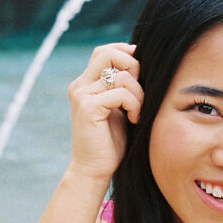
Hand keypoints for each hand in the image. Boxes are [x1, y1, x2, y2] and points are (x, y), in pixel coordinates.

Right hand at [67, 42, 142, 181]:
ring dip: (138, 94)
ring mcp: (81, 95)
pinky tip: (134, 119)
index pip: (104, 51)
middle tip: (140, 92)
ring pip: (121, 76)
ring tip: (138, 112)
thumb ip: (124, 87)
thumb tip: (142, 64)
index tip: (141, 74)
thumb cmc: (111, 142)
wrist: (94, 170)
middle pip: (109, 54)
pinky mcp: (88, 107)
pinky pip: (121, 93)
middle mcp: (80, 86)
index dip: (125, 54)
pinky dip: (134, 104)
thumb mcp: (119, 108)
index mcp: (85, 84)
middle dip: (133, 67)